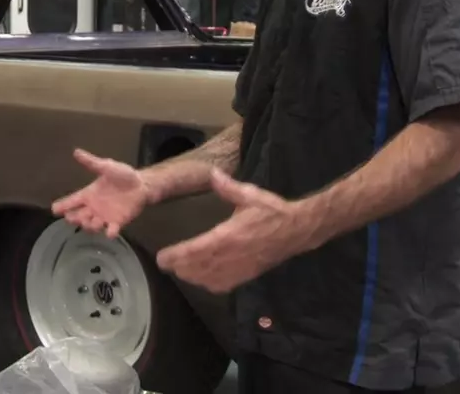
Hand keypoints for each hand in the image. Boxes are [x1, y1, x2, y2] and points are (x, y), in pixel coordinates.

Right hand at [51, 149, 152, 238]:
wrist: (141, 184)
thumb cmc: (123, 175)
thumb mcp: (107, 167)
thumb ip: (92, 162)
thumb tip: (76, 152)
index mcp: (89, 194)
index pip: (72, 201)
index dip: (63, 205)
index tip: (54, 210)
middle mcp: (94, 208)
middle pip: (78, 216)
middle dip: (73, 218)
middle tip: (71, 217)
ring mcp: (105, 216)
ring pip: (92, 225)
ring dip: (89, 225)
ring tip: (90, 221)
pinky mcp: (118, 222)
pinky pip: (111, 230)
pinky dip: (110, 233)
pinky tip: (110, 232)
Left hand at [155, 169, 311, 293]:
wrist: (297, 230)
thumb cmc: (273, 211)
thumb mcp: (250, 195)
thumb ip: (228, 187)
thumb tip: (212, 173)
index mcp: (228, 236)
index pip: (195, 251)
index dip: (176, 257)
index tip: (161, 258)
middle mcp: (231, 257)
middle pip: (197, 269)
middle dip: (179, 268)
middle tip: (166, 263)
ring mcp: (239, 269)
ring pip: (207, 280)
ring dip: (192, 276)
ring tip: (180, 269)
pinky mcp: (247, 275)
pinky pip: (223, 286)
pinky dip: (209, 284)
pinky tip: (203, 279)